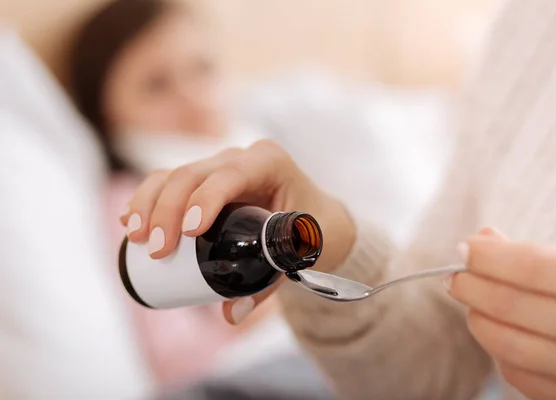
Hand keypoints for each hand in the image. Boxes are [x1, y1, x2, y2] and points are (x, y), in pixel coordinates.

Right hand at [121, 140, 355, 323]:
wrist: (316, 216)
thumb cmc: (313, 230)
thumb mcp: (301, 253)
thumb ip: (270, 284)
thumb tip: (231, 315)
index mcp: (270, 163)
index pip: (231, 175)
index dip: (205, 199)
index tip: (188, 233)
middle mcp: (241, 158)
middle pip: (192, 173)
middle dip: (167, 209)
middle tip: (158, 251)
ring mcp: (219, 165)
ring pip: (173, 174)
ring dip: (148, 203)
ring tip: (135, 238)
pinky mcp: (204, 178)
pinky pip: (169, 181)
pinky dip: (147, 198)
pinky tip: (129, 221)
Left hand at [448, 228, 555, 399]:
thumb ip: (543, 254)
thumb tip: (484, 239)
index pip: (532, 265)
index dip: (488, 255)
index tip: (466, 246)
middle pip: (508, 303)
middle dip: (469, 283)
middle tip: (455, 273)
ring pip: (504, 343)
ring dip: (476, 317)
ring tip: (472, 300)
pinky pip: (519, 376)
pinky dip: (499, 351)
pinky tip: (500, 332)